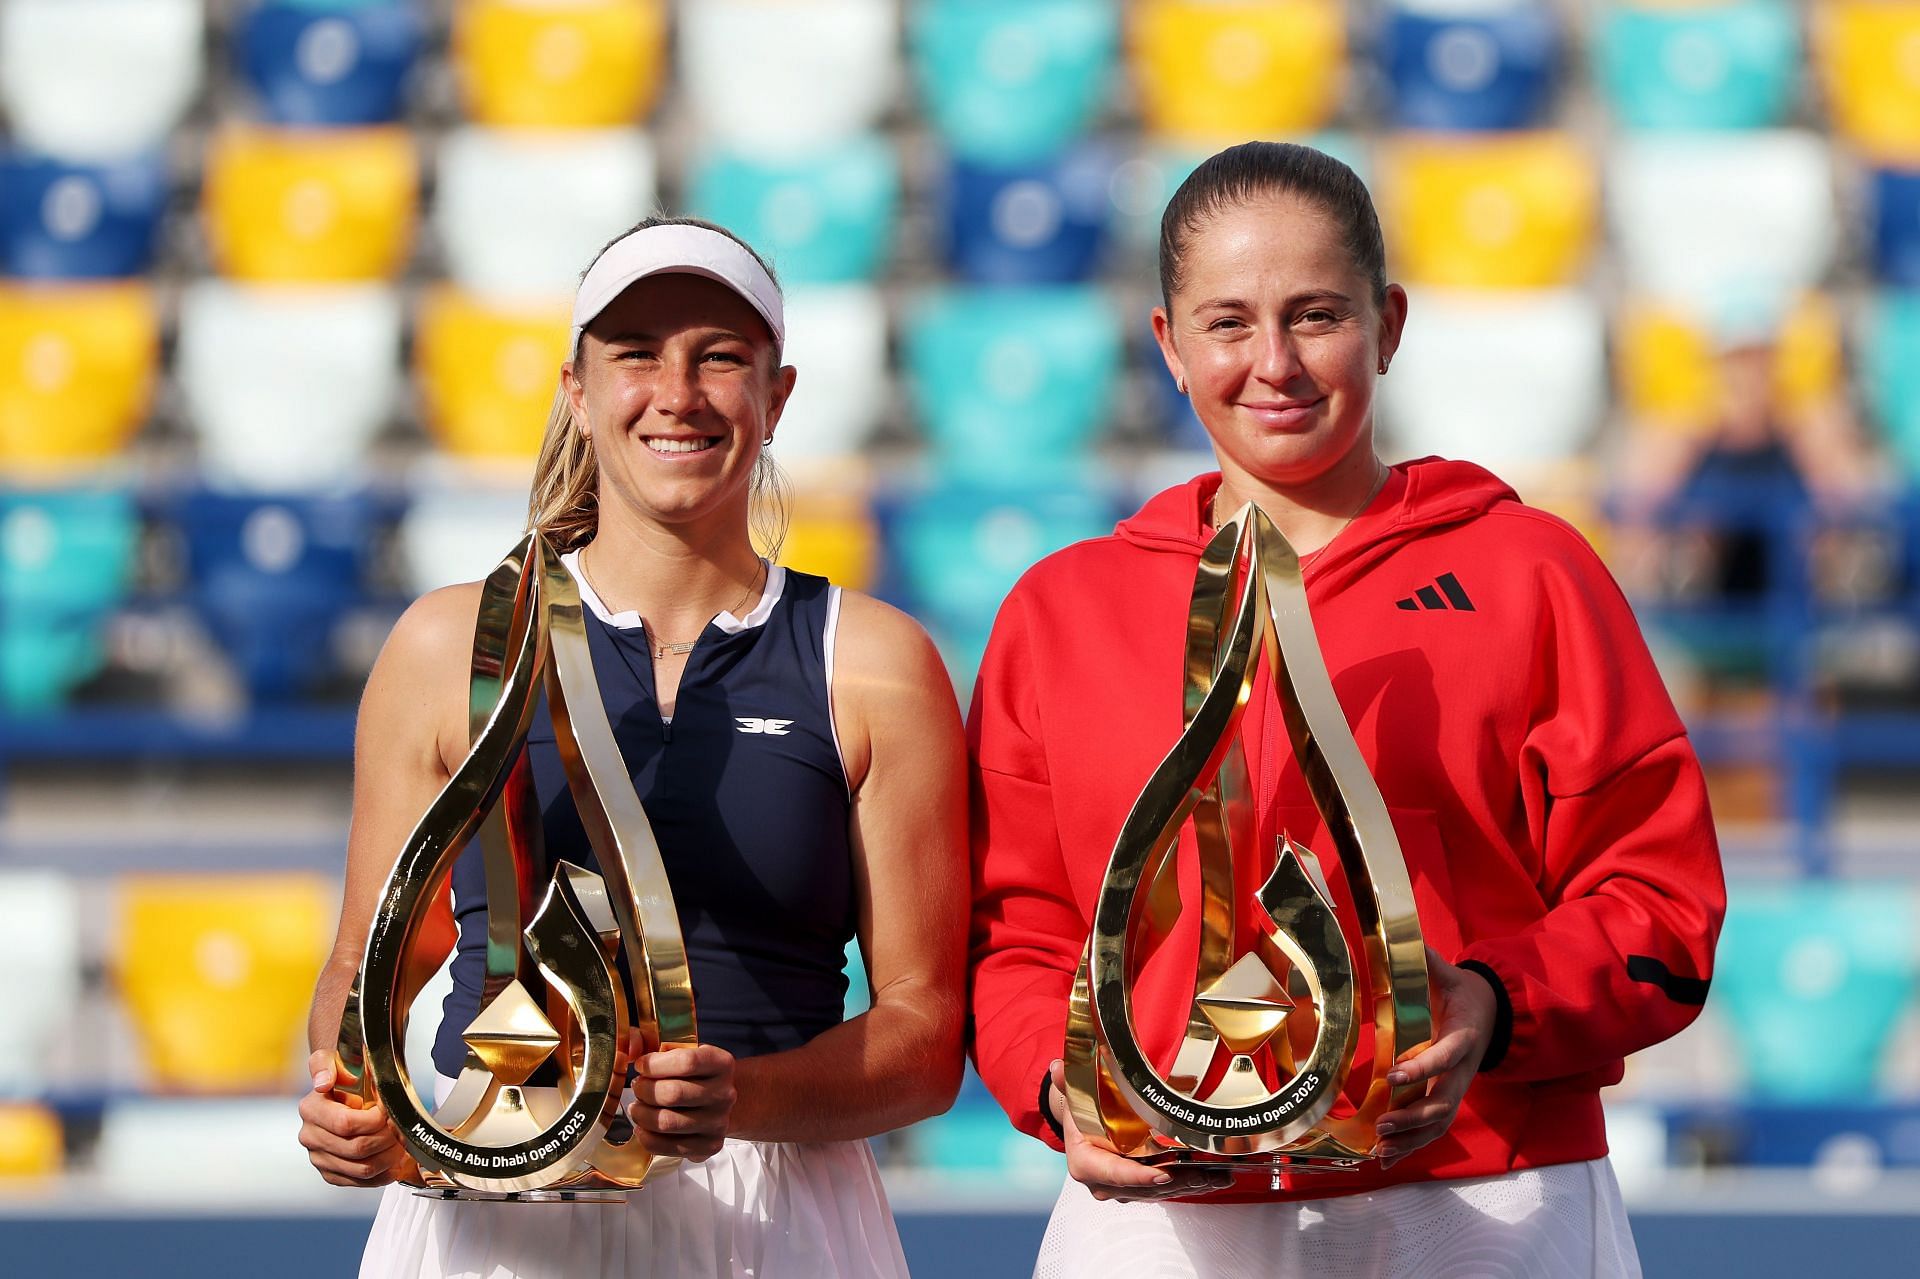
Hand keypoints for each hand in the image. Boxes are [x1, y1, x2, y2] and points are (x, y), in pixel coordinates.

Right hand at [297, 1049, 414, 1187]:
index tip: (388, 1111)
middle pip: (357, 1149)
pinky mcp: (331, 1173)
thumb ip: (324, 1065)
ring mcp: (320, 1158)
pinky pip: (360, 1182)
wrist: (342, 1090)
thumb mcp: (333, 1059)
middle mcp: (311, 1136)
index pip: (346, 1124)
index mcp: (311, 1110)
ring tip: (402, 1144)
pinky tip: (395, 1162)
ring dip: (389, 1158)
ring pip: (362, 1169)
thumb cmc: (343, 1074)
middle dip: (387, 1138)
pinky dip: (383, 1175)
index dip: (374, 1120)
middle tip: (401, 1128)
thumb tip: (322, 1083)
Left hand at [627, 1044, 735, 1161]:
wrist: (717, 1101)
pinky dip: (647, 1137)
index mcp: (722, 1064)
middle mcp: (725, 1094)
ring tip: (637, 1107)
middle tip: (637, 1087)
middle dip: (645, 1090)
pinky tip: (643, 1127)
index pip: (687, 1062)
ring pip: (668, 1122)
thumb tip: (629, 1046)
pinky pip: (668, 1147)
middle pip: (674, 1094)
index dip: (656, 1064)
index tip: (641, 1064)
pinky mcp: (708, 1146)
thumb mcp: (679, 1050)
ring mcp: (718, 1123)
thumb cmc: (691, 1074)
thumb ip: (651, 1042)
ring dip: (642, 1114)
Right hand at [1047, 1060, 1232, 1202]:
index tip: (1163, 1174)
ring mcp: (1122, 1189)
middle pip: (1144, 1187)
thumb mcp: (1073, 1094)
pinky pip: (1165, 1190)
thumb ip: (1066, 1082)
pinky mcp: (1138, 1189)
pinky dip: (1190, 1184)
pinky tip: (1215, 1178)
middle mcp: (1103, 1183)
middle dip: (1176, 1182)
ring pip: (1160, 1192)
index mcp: (1085, 1164)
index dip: (1139, 1177)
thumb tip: (1057, 1067)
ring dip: (1190, 1184)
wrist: (1079, 1122)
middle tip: (1202, 1173)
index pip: (1115, 1173)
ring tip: (1217, 1176)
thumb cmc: (1079, 1110)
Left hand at [1374, 946, 1497, 1168]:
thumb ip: (1426, 961)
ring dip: (1411, 1140)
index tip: (1393, 1076)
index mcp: (1462, 1038)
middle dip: (1413, 1118)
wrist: (1494, 1015)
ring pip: (1439, 1123)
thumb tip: (1401, 935)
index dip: (1421, 1069)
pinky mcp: (1449, 1099)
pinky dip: (1411, 1146)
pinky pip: (1434, 1129)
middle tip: (1383, 1124)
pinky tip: (1385, 1159)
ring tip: (1380, 1150)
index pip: (1443, 1057)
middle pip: (1443, 1103)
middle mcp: (1463, 1070)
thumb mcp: (1448, 975)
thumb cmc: (1464, 994)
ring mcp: (1458, 1088)